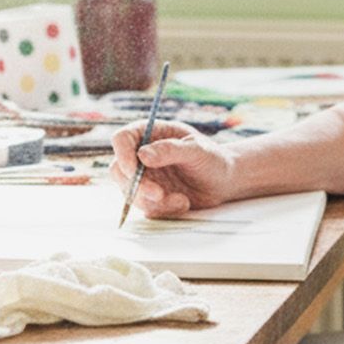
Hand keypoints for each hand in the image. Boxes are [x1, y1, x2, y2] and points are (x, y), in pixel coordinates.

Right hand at [110, 119, 236, 217]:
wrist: (224, 181)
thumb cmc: (213, 158)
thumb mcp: (197, 150)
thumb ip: (171, 150)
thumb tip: (142, 155)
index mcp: (150, 134)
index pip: (122, 139)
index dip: (122, 154)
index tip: (132, 170)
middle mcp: (141, 155)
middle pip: (119, 170)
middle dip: (137, 186)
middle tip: (159, 194)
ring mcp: (144, 177)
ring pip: (131, 193)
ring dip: (154, 202)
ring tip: (182, 200)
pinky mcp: (150, 197)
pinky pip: (146, 207)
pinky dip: (163, 209)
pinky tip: (183, 203)